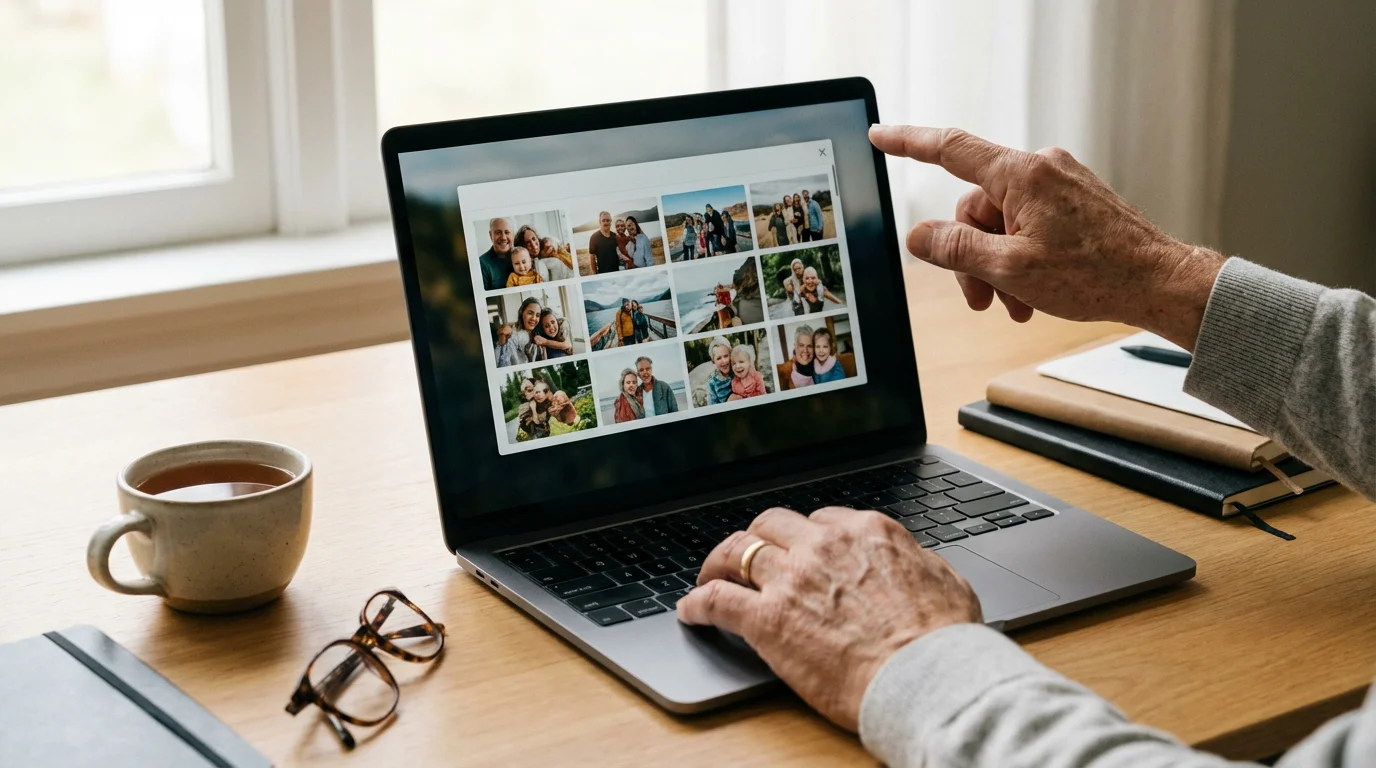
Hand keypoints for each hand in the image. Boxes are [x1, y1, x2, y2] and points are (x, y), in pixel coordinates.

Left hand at [677, 508, 979, 731]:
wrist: (929, 677)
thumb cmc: (946, 640)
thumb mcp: (944, 581)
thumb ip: (917, 563)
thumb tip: (914, 565)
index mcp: (867, 532)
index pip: (821, 519)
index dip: (804, 537)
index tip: (798, 550)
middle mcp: (824, 545)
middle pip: (772, 524)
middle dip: (757, 538)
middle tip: (747, 557)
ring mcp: (792, 579)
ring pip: (736, 549)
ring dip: (719, 562)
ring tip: (709, 576)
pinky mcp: (767, 619)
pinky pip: (716, 600)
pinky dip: (697, 604)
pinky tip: (690, 611)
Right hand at [869, 125, 1225, 349]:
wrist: (1158, 283)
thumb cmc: (1096, 275)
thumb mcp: (1011, 268)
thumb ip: (956, 249)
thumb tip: (920, 236)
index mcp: (1022, 175)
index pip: (950, 150)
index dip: (908, 143)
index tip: (881, 136)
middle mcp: (1041, 168)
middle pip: (974, 208)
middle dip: (971, 256)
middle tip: (981, 299)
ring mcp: (1060, 184)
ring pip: (1001, 222)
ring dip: (998, 266)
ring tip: (1014, 303)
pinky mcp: (1074, 202)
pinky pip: (1028, 224)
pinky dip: (1021, 258)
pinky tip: (1033, 291)